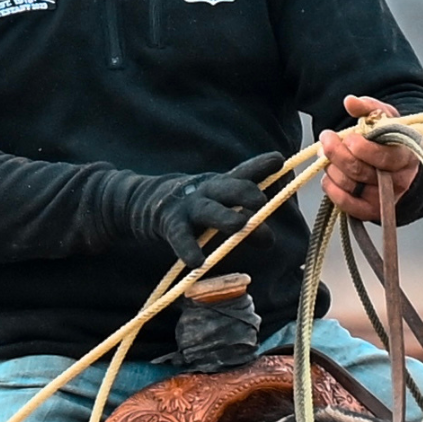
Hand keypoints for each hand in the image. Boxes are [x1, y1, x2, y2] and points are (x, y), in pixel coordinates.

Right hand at [134, 151, 285, 265]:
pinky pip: (180, 237)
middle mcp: (206, 190)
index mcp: (221, 184)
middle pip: (229, 188)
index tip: (279, 160)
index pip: (244, 172)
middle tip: (262, 201)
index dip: (261, 166)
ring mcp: (187, 206)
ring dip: (224, 217)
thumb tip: (270, 239)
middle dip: (245, 192)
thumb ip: (244, 218)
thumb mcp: (217, 204)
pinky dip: (188, 248)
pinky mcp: (169, 223)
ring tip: (239, 225)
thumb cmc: (192, 207)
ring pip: (208, 210)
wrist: (143, 202)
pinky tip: (197, 261)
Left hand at [320, 94, 422, 221]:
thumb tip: (350, 101)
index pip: (381, 156)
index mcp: (405, 156)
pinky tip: (329, 175)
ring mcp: (384, 199)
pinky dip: (331, 188)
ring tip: (328, 156)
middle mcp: (398, 181)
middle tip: (326, 138)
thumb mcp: (384, 118)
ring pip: (349, 185)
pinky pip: (345, 203)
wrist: (396, 164)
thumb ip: (368, 107)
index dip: (359, 147)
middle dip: (336, 153)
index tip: (348, 136)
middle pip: (359, 171)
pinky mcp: (370, 211)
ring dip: (331, 168)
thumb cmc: (390, 139)